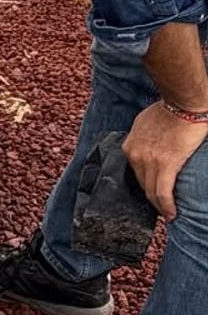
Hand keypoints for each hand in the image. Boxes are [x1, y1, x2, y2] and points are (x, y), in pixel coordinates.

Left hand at [123, 101, 207, 220]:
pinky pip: (162, 193)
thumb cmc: (171, 107)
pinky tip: (172, 214)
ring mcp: (148, 160)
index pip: (135, 171)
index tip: (152, 192)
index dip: (145, 183)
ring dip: (159, 205)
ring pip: (151, 191)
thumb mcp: (146, 121)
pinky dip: (166, 206)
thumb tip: (151, 142)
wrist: (184, 101)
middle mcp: (135, 153)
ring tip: (167, 213)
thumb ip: (145, 135)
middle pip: (142, 183)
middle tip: (160, 206)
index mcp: (130, 144)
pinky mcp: (165, 165)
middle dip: (151, 197)